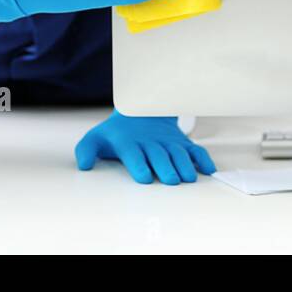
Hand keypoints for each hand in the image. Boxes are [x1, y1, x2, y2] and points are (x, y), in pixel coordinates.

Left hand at [74, 111, 216, 184]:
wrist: (139, 111)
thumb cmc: (117, 133)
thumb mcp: (96, 137)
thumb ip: (86, 150)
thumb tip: (83, 165)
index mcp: (130, 144)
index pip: (134, 155)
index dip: (139, 165)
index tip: (143, 177)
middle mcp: (151, 144)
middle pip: (160, 156)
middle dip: (166, 168)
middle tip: (171, 181)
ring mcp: (168, 143)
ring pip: (179, 153)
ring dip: (185, 165)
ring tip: (189, 178)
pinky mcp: (181, 144)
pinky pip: (195, 150)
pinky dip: (203, 159)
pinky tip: (208, 170)